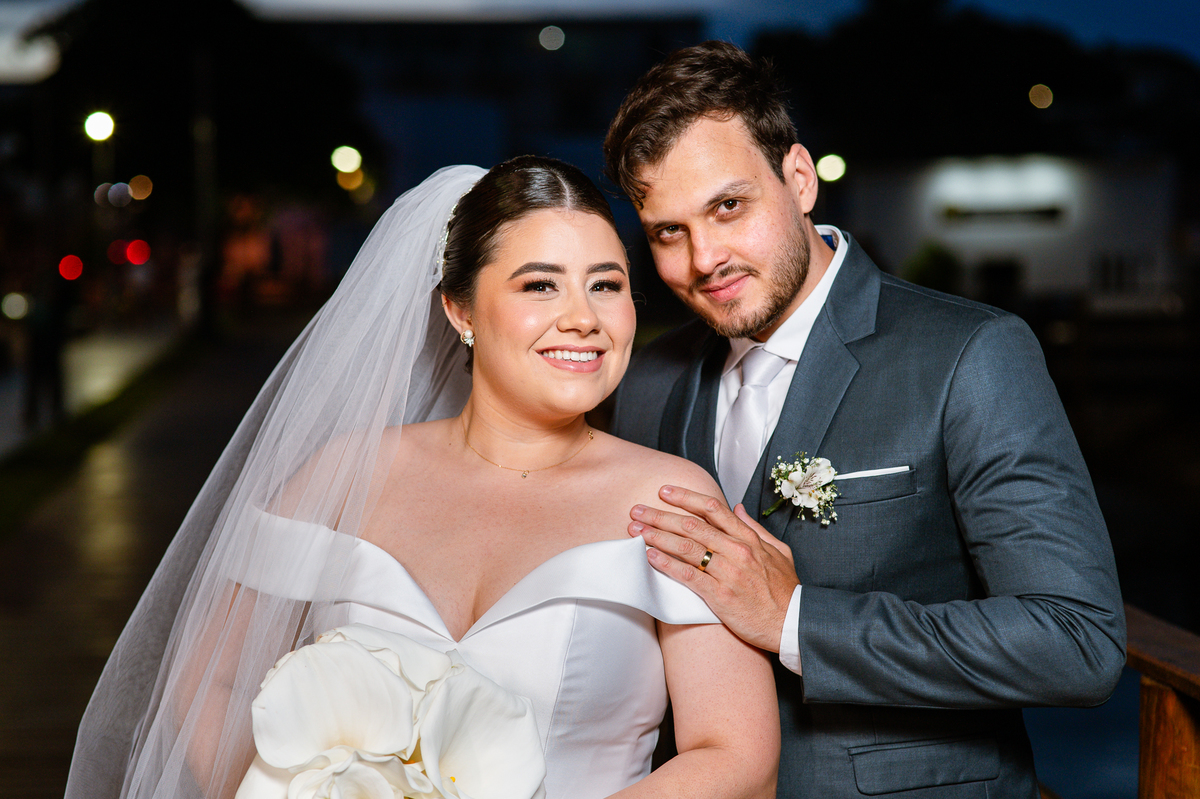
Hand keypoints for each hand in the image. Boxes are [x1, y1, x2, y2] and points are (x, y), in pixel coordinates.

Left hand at [629, 485, 797, 651]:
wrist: (792, 623)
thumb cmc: (785, 590)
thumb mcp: (779, 551)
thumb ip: (755, 528)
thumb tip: (738, 508)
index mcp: (749, 538)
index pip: (712, 509)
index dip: (685, 497)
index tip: (664, 491)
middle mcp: (737, 551)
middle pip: (691, 525)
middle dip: (660, 515)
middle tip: (638, 510)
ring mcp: (728, 573)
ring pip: (686, 547)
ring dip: (658, 536)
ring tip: (637, 530)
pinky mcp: (719, 596)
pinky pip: (688, 576)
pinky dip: (667, 565)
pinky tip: (651, 557)